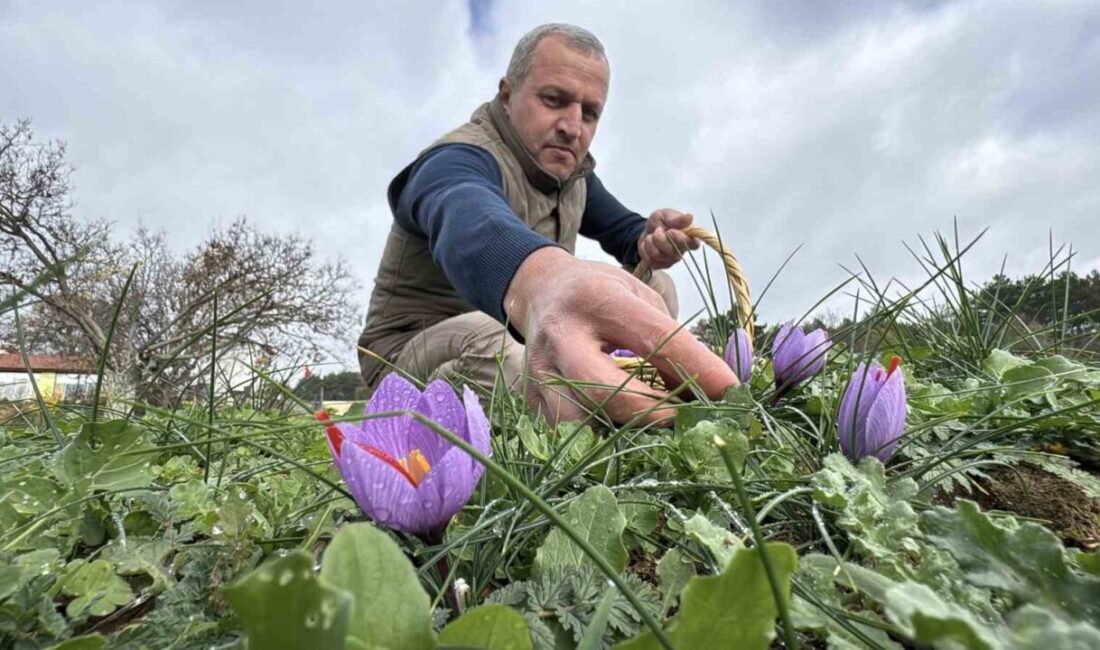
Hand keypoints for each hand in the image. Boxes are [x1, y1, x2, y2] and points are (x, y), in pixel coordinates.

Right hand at [504, 247, 737, 424]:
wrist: (541, 291)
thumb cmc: (602, 294)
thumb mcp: (639, 297)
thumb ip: (670, 340)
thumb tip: (710, 391)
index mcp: (596, 301)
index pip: (657, 341)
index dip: (699, 369)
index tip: (732, 390)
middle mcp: (561, 337)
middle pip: (610, 394)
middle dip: (656, 412)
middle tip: (686, 418)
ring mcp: (539, 374)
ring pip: (584, 427)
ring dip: (624, 434)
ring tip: (651, 428)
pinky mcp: (531, 402)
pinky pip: (570, 437)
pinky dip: (601, 441)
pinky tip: (622, 433)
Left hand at [638, 209, 700, 270]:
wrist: (646, 230)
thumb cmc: (660, 222)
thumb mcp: (666, 215)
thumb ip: (676, 218)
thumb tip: (690, 217)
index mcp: (687, 237)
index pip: (694, 244)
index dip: (686, 241)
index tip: (675, 232)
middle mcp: (681, 251)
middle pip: (672, 250)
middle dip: (660, 238)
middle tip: (658, 229)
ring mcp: (671, 260)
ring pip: (658, 255)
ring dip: (650, 242)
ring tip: (651, 236)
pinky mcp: (660, 265)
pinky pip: (650, 260)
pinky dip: (645, 250)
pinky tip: (648, 244)